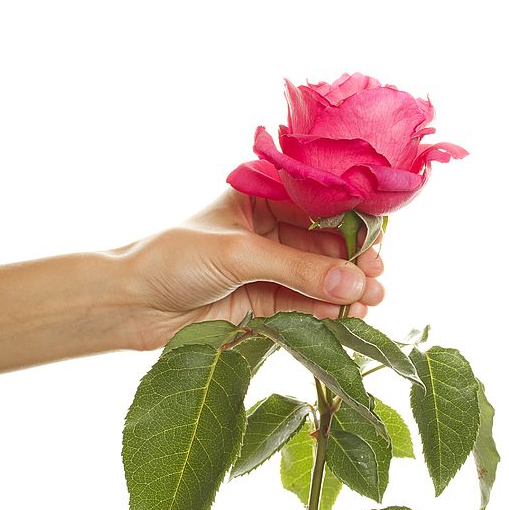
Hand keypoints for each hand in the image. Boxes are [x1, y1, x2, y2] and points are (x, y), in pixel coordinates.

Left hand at [118, 190, 384, 349]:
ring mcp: (267, 265)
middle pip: (325, 241)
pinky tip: (346, 314)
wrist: (130, 305)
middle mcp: (268, 227)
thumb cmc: (173, 259)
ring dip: (345, 287)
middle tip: (377, 276)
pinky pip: (304, 302)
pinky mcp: (263, 300)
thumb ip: (299, 269)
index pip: (318, 202)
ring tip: (371, 300)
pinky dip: (326, 309)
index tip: (378, 240)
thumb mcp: (239, 254)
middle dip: (353, 259)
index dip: (351, 220)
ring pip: (318, 274)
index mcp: (260, 195)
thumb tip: (355, 282)